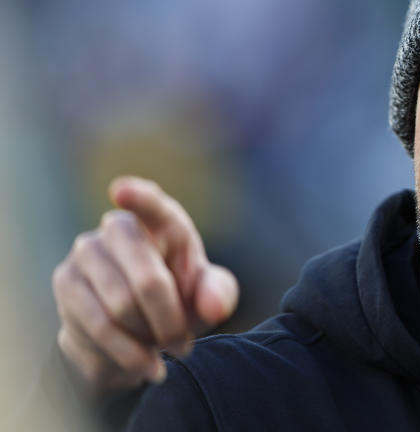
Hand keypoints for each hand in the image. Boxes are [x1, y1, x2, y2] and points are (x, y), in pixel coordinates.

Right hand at [52, 176, 238, 394]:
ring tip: (161, 353)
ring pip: (120, 308)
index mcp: (161, 224)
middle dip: (170, 320)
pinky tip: (141, 364)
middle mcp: (117, 229)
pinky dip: (125, 354)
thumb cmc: (179, 302)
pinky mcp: (65, 283)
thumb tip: (213, 306)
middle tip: (183, 345)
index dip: (140, 199)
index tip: (121, 191)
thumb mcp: (206, 299)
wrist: (134, 335)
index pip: (154, 206)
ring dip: (146, 340)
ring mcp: (85, 253)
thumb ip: (218, 295)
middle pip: (148, 278)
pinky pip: (97, 328)